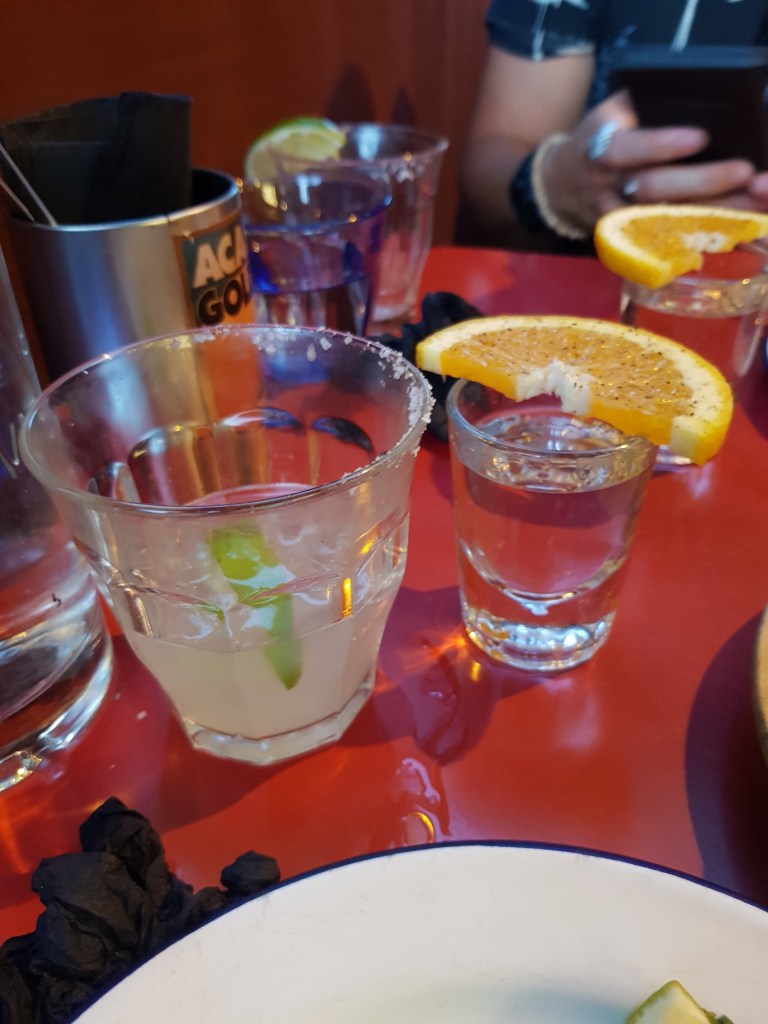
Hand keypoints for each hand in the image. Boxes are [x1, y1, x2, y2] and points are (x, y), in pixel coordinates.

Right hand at [540, 91, 758, 229]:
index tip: (700, 137)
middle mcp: (607, 191)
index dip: (661, 145)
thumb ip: (637, 106)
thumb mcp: (607, 115)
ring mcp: (618, 223)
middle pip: (653, 190)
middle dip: (701, 182)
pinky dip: (706, 234)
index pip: (625, 150)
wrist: (561, 187)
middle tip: (743, 170)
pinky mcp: (630, 243)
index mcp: (597, 151)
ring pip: (668, 221)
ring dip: (713, 213)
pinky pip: (672, 241)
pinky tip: (738, 226)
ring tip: (753, 200)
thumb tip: (691, 95)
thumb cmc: (597, 140)